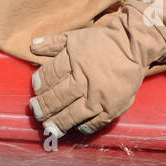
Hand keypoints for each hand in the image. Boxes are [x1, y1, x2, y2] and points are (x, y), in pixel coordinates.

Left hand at [29, 24, 144, 137]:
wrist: (133, 45)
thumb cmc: (101, 41)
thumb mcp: (74, 37)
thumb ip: (53, 43)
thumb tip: (32, 46)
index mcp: (73, 61)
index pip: (50, 76)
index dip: (40, 84)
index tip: (35, 90)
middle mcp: (84, 80)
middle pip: (58, 97)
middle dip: (44, 107)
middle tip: (36, 112)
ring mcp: (98, 97)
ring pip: (73, 114)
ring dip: (58, 122)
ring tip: (49, 128)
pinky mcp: (112, 107)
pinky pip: (95, 122)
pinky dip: (83, 127)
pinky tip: (75, 128)